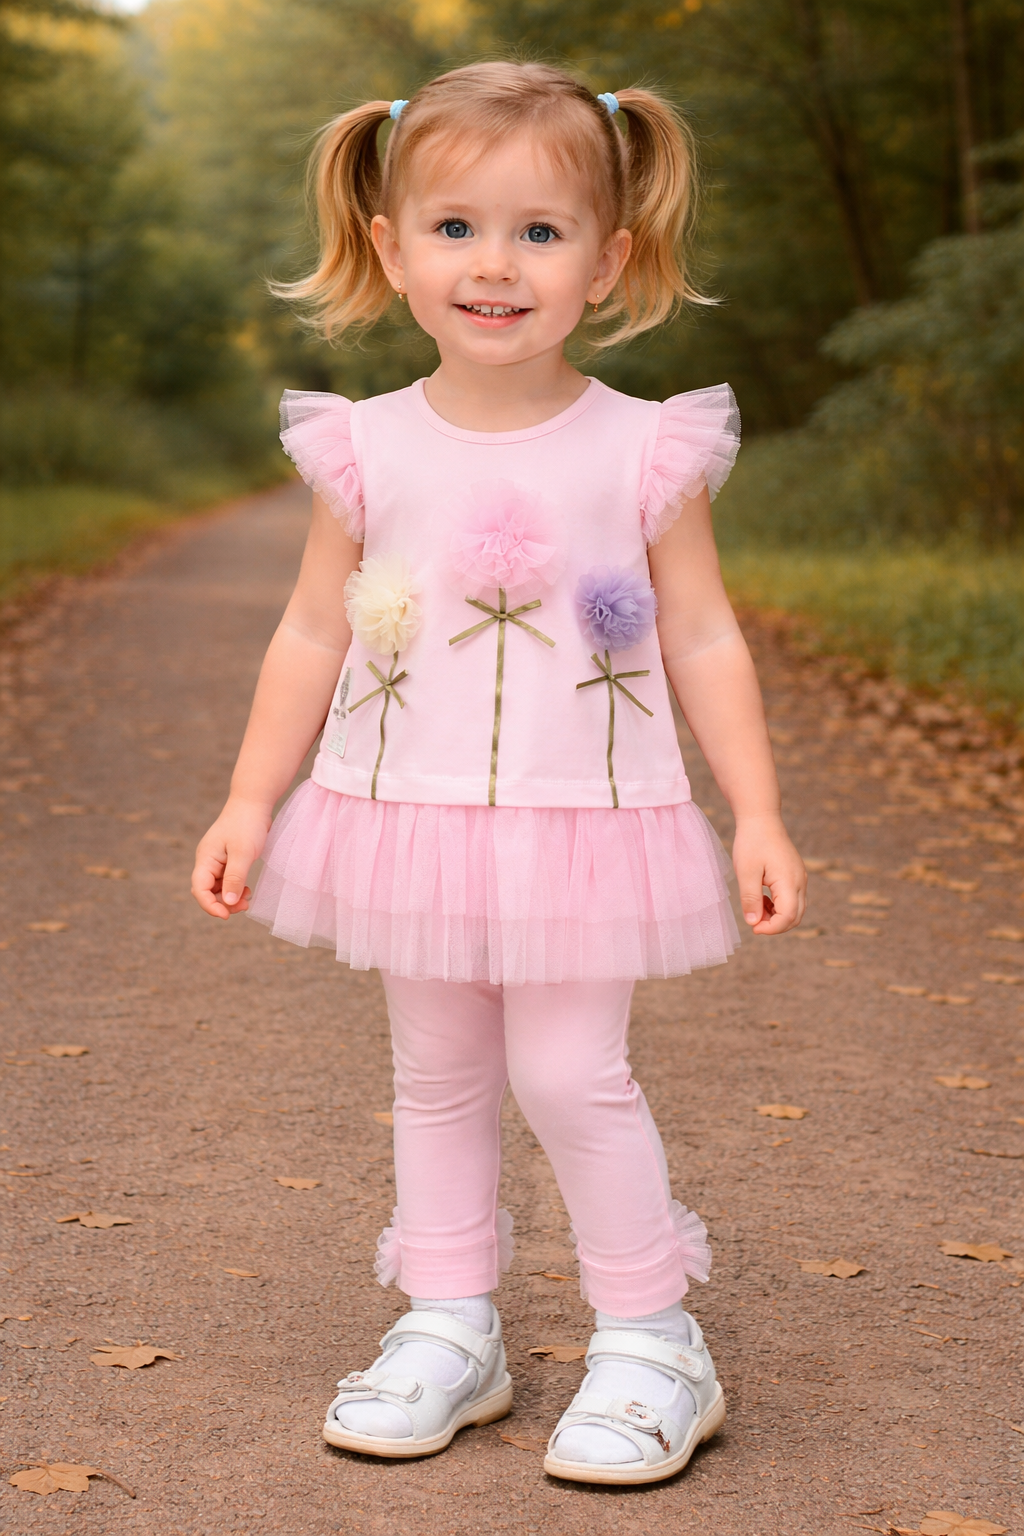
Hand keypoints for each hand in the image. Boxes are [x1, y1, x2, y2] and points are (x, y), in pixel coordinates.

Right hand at [191, 797, 270, 919]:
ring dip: (230, 897)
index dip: (210, 906)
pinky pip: (227, 881)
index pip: (200, 889)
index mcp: (205, 859)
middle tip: (244, 906)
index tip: (227, 916)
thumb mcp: (242, 853)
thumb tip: (228, 903)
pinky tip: (247, 889)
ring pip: (218, 888)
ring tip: (248, 897)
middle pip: (207, 891)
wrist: (253, 802)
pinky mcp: (228, 860)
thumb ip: (235, 878)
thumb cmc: (247, 824)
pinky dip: (235, 888)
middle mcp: (208, 861)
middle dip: (223, 903)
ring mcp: (217, 861)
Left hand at [730, 814, 805, 935]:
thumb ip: (750, 899)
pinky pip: (793, 899)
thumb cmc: (752, 842)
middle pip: (796, 917)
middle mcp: (800, 881)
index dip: (772, 929)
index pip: (788, 917)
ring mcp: (800, 878)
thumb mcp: (746, 872)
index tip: (753, 928)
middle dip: (775, 926)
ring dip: (777, 916)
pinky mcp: (795, 875)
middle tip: (753, 921)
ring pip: (796, 909)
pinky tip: (762, 900)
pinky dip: (779, 906)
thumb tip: (753, 923)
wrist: (761, 818)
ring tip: (756, 908)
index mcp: (789, 881)